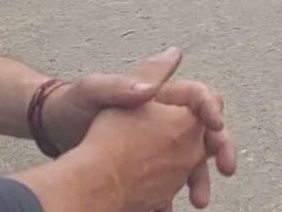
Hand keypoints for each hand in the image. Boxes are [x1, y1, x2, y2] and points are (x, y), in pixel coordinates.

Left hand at [41, 48, 235, 207]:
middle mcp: (168, 118)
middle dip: (221, 149)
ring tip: (199, 200)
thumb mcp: (94, 90)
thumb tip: (153, 83)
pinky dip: (173, 195)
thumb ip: (123, 85)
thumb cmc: (73, 106)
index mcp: (162, 95)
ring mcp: (160, 144)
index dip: (212, 108)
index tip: (215, 124)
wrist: (54, 132)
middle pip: (206, 132)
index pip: (200, 96)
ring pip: (193, 161)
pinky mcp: (149, 168)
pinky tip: (167, 209)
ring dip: (201, 180)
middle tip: (227, 168)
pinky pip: (170, 182)